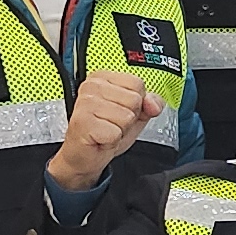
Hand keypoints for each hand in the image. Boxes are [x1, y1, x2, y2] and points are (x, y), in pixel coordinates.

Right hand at [46, 68, 156, 190]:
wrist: (84, 156)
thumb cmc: (104, 133)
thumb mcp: (134, 114)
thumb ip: (150, 103)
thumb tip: (153, 103)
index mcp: (103, 78)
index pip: (137, 84)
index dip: (136, 104)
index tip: (119, 111)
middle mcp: (91, 86)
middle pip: (134, 100)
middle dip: (128, 118)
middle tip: (111, 124)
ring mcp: (85, 103)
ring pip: (126, 116)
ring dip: (120, 130)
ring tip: (106, 131)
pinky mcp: (83, 122)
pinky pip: (115, 132)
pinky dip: (111, 140)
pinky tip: (100, 138)